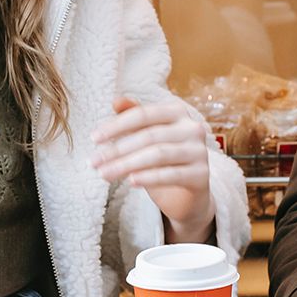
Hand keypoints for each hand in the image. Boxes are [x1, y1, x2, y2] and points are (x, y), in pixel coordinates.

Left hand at [92, 97, 213, 241]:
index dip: (117, 125)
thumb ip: (134, 118)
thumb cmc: (163, 161)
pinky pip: (171, 175)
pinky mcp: (202, 175)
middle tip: (95, 161)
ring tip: (104, 174)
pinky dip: (149, 178)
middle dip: (118, 149)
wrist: (188, 195)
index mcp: (177, 112)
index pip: (144, 115)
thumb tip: (116, 101)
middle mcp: (192, 128)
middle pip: (149, 136)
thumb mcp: (147, 137)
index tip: (94, 138)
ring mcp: (199, 151)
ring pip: (158, 155)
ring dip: (127, 165)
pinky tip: (130, 181)